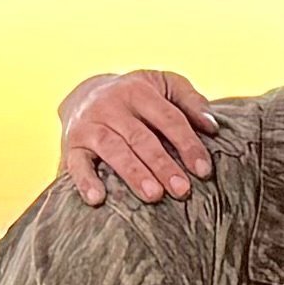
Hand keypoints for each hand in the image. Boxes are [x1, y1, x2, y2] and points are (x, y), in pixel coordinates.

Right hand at [60, 71, 217, 206]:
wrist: (84, 95)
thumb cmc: (137, 97)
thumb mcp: (164, 85)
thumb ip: (190, 100)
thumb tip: (212, 126)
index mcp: (139, 90)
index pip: (168, 119)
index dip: (187, 144)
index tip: (203, 171)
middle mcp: (111, 105)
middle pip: (141, 137)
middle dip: (163, 165)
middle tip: (182, 190)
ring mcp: (90, 124)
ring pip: (113, 149)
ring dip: (133, 173)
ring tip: (153, 195)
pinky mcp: (71, 145)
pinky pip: (77, 163)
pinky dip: (85, 181)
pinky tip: (98, 199)